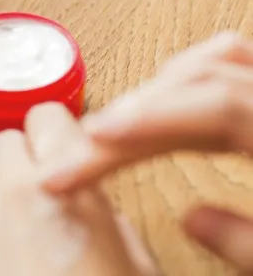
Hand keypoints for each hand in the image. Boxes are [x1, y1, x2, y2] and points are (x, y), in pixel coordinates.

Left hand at [0, 103, 155, 275]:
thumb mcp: (131, 263)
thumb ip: (103, 214)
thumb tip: (82, 195)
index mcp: (69, 186)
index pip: (45, 115)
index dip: (49, 134)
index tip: (51, 151)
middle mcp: (15, 190)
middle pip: (2, 143)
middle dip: (16, 168)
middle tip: (30, 204)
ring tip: (0, 237)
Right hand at [40, 32, 252, 271]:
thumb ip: (247, 244)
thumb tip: (192, 219)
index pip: (216, 107)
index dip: (147, 119)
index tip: (91, 142)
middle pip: (196, 82)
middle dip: (126, 113)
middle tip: (74, 152)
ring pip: (207, 64)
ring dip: (149, 92)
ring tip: (102, 128)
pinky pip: (224, 64)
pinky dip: (181, 78)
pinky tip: (154, 100)